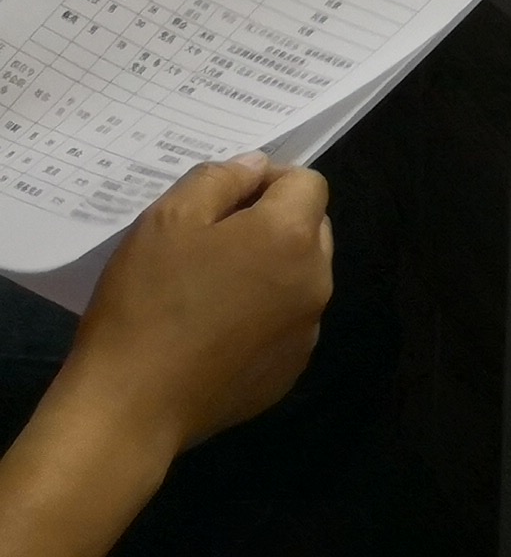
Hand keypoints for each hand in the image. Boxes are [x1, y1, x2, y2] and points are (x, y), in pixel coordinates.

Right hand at [60, 156, 334, 452]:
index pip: (306, 182)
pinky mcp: (288, 371)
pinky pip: (285, 324)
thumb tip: (256, 167)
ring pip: (299, 277)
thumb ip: (219, 179)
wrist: (130, 407)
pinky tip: (213, 333)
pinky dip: (261, 317)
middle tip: (211, 243)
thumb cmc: (146, 304)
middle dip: (271, 224)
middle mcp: (316, 280)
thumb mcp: (168, 220)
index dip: (266, 181)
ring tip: (208, 290)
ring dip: (268, 271)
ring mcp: (307, 331)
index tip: (223, 200)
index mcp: (292, 236)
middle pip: (310, 228)